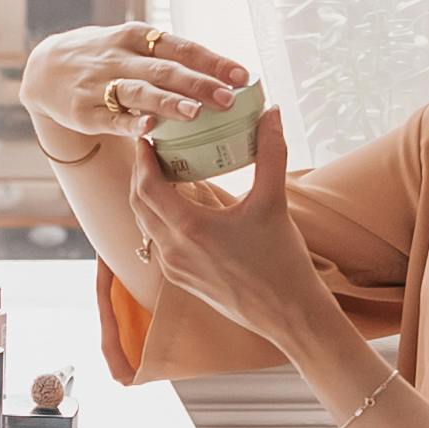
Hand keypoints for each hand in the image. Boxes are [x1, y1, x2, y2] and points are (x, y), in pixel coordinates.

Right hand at [20, 21, 258, 159]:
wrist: (45, 68)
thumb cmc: (105, 57)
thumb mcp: (134, 44)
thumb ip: (171, 58)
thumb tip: (225, 76)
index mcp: (138, 37)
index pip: (182, 47)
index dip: (213, 61)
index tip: (243, 75)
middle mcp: (120, 57)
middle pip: (164, 70)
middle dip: (199, 84)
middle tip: (229, 99)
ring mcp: (99, 84)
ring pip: (139, 92)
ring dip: (168, 103)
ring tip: (195, 114)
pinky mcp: (83, 111)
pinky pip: (110, 118)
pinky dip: (129, 123)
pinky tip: (148, 130)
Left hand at [128, 93, 333, 356]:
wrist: (289, 315)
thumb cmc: (282, 261)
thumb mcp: (274, 203)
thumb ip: (270, 153)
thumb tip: (273, 112)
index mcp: (190, 229)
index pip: (147, 185)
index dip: (142, 158)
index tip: (146, 136)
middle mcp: (174, 251)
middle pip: (139, 204)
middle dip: (140, 174)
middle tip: (152, 149)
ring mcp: (175, 269)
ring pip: (147, 225)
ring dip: (149, 198)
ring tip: (165, 173)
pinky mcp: (183, 281)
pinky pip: (161, 243)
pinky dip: (163, 220)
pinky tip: (183, 208)